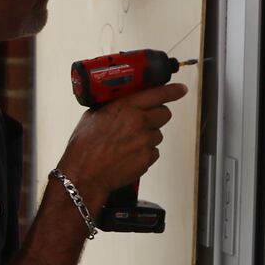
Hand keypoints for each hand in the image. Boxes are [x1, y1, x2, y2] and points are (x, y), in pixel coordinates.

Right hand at [56, 82, 187, 210]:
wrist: (85, 174)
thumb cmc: (84, 147)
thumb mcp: (94, 116)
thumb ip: (113, 107)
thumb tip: (122, 103)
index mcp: (126, 108)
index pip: (158, 94)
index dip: (173, 91)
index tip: (180, 90)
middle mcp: (139, 122)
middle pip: (164, 114)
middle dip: (157, 115)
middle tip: (145, 120)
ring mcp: (145, 141)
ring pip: (157, 134)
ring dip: (147, 136)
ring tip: (127, 142)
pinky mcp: (148, 158)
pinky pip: (153, 151)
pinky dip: (144, 152)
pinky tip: (128, 154)